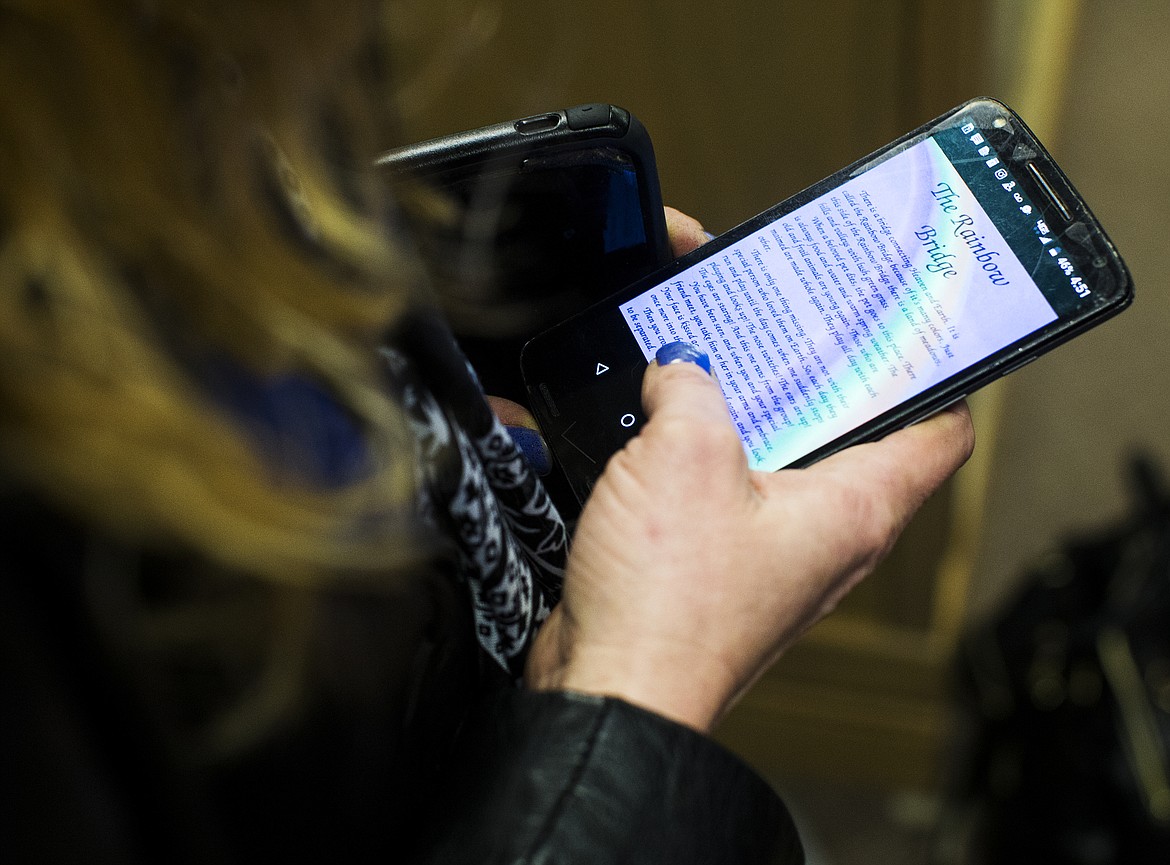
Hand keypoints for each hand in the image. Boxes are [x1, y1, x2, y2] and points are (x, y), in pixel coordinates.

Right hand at [526, 347, 973, 732]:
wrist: (616, 688)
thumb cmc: (671, 606)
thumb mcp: (684, 455)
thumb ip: (689, 388)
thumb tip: (681, 366)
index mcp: (856, 508)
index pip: (942, 429)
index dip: (937, 371)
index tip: (915, 328)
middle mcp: (828, 535)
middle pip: (854, 435)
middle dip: (822, 375)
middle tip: (797, 324)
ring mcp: (776, 554)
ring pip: (783, 462)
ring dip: (752, 413)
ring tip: (722, 361)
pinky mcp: (724, 568)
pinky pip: (729, 493)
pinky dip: (707, 455)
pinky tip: (667, 425)